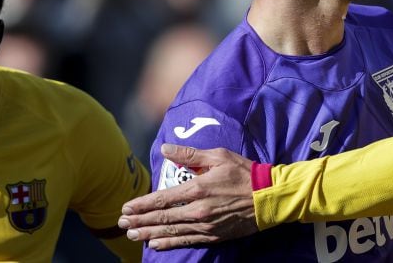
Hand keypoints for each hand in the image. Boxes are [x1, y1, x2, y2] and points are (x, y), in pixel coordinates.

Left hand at [117, 145, 257, 249]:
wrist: (270, 196)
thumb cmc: (245, 172)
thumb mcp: (218, 156)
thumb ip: (190, 154)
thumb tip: (165, 148)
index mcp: (197, 188)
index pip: (161, 199)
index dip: (141, 204)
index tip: (126, 207)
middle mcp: (197, 210)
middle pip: (161, 218)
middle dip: (139, 220)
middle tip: (122, 222)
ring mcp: (205, 226)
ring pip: (171, 232)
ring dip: (148, 233)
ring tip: (133, 234)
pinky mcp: (214, 236)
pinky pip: (186, 241)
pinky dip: (169, 243)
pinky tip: (156, 244)